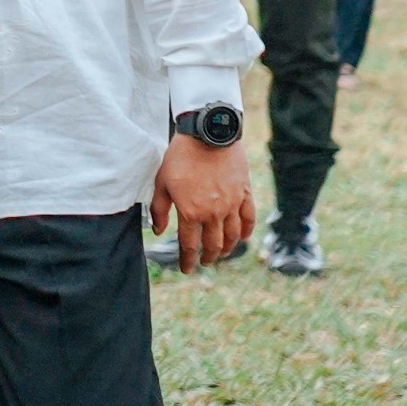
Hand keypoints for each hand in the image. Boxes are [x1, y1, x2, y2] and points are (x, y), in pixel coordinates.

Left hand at [150, 134, 254, 272]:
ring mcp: (232, 204)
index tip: (186, 269)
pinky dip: (246, 231)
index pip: (189, 246)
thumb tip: (158, 231)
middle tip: (204, 263)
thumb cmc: (180, 158)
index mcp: (190, 213)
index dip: (187, 260)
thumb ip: (158, 210)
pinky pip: (248, 219)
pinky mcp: (245, 194)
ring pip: (233, 236)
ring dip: (226, 248)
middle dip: (208, 257)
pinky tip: (242, 237)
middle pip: (213, 244)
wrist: (208, 136)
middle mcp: (213, 213)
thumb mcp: (161, 183)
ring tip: (220, 253)